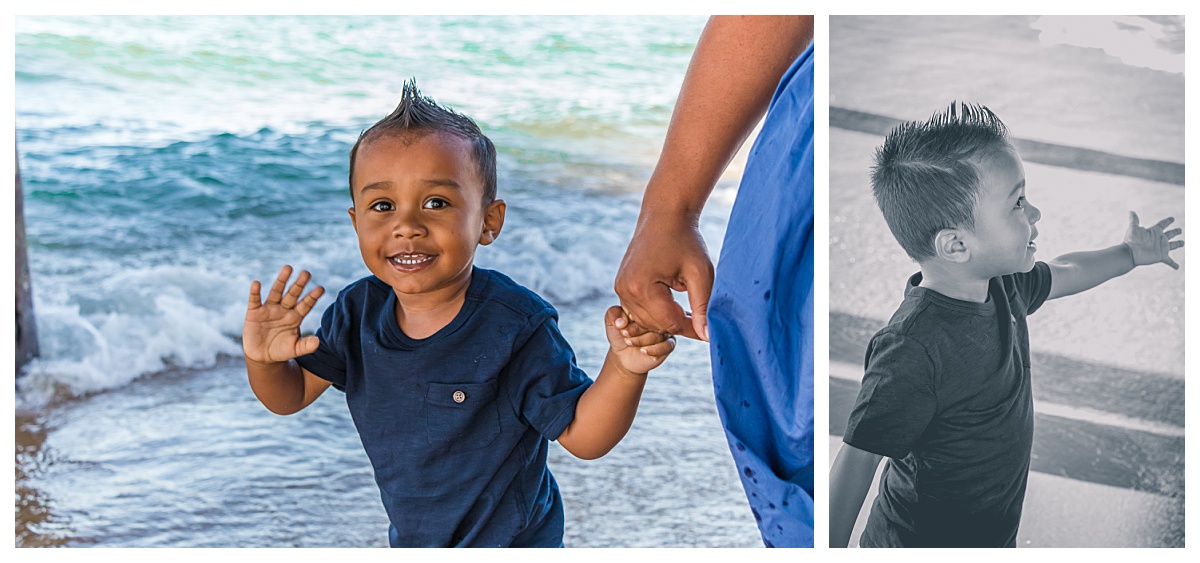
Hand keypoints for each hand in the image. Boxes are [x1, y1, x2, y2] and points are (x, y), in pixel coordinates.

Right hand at [243, 265, 325, 363]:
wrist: (263, 356)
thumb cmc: (281, 350)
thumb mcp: (294, 349)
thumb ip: (306, 346)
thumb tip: (318, 342)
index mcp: (296, 316)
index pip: (306, 304)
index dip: (312, 297)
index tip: (321, 288)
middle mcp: (284, 309)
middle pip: (293, 294)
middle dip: (299, 284)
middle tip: (307, 273)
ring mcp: (269, 309)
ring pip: (276, 292)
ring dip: (281, 280)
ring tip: (288, 268)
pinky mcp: (254, 313)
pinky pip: (255, 300)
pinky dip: (255, 292)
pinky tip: (256, 283)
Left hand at [605, 306, 675, 375]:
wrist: (623, 356)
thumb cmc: (619, 335)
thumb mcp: (611, 322)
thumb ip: (613, 314)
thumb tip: (622, 321)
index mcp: (647, 308)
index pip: (646, 308)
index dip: (634, 318)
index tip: (622, 327)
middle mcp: (658, 318)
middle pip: (654, 321)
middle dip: (638, 330)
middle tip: (625, 334)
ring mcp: (665, 331)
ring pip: (659, 334)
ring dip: (643, 340)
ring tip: (629, 343)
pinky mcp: (669, 344)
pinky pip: (668, 345)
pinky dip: (655, 349)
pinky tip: (643, 351)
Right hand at [614, 215, 713, 339]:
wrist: (664, 215)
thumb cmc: (685, 240)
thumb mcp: (700, 274)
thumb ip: (703, 307)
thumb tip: (708, 337)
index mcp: (643, 287)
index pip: (669, 324)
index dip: (691, 329)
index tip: (708, 330)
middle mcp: (626, 290)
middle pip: (656, 325)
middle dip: (679, 325)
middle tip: (700, 317)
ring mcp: (620, 288)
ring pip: (647, 321)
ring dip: (667, 319)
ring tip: (687, 308)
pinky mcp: (621, 286)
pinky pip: (639, 311)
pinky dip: (656, 312)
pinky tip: (673, 302)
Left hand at [1124, 212, 1183, 268]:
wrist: (1130, 253)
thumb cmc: (1131, 240)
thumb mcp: (1133, 228)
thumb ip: (1134, 220)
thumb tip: (1131, 211)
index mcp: (1154, 231)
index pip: (1163, 224)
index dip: (1167, 221)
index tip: (1172, 218)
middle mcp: (1159, 239)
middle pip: (1170, 234)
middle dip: (1175, 232)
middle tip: (1179, 230)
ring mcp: (1161, 248)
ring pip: (1172, 245)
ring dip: (1178, 244)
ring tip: (1183, 243)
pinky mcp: (1161, 256)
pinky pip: (1169, 261)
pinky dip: (1173, 264)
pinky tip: (1177, 267)